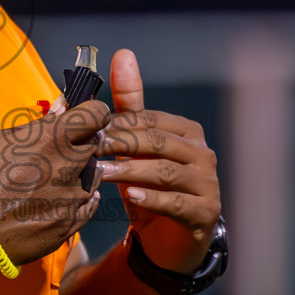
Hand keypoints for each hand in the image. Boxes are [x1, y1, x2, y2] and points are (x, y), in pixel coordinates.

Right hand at [0, 96, 110, 267]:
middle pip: (94, 145)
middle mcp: (68, 167)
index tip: (80, 118)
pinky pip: (88, 206)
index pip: (96, 114)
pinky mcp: (69, 224)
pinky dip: (78, 200)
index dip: (89, 114)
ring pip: (93, 177)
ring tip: (49, 181)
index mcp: (51, 139)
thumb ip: (38, 124)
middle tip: (58, 152)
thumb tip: (63, 107)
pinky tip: (58, 198)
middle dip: (80, 144)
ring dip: (78, 174)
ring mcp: (72, 199)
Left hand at [95, 49, 221, 272]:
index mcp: (187, 131)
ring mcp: (208, 184)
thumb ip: (129, 104)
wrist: (166, 241)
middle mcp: (203, 153)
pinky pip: (176, 203)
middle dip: (121, 144)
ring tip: (99, 174)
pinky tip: (130, 196)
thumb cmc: (149, 185)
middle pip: (158, 142)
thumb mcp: (135, 146)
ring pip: (165, 172)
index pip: (150, 119)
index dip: (118, 123)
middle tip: (88, 149)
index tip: (86, 130)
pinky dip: (152, 199)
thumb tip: (123, 53)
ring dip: (130, 171)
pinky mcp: (206, 213)